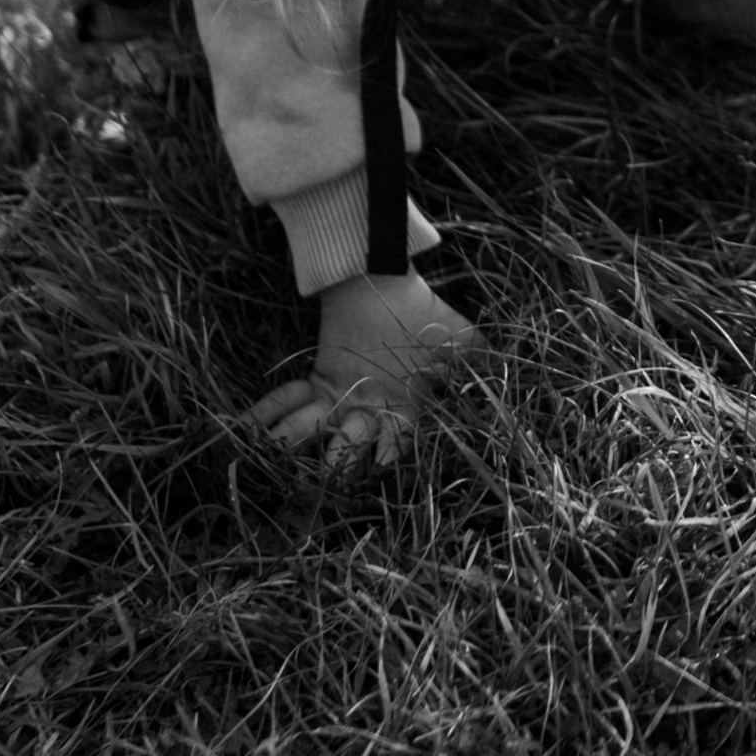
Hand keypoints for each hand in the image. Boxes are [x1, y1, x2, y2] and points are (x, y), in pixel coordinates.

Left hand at [250, 272, 481, 470]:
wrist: (385, 278)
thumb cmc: (424, 314)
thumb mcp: (463, 341)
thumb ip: (482, 366)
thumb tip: (513, 383)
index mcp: (405, 415)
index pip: (398, 445)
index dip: (392, 456)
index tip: (386, 466)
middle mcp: (370, 417)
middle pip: (350, 449)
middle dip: (338, 465)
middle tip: (326, 477)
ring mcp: (340, 402)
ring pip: (314, 433)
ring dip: (293, 447)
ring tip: (271, 460)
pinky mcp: (315, 382)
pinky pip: (287, 400)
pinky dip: (266, 413)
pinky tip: (242, 428)